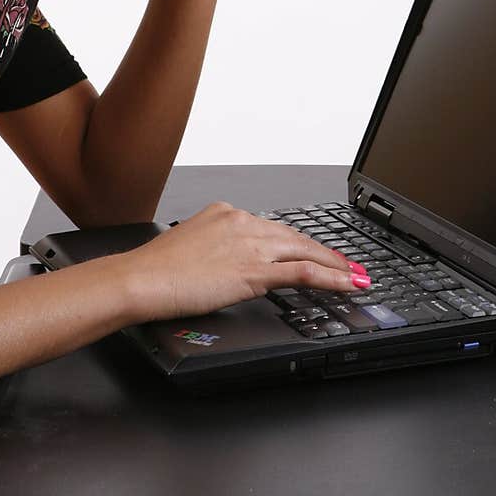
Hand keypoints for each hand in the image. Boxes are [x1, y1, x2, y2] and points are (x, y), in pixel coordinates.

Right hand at [119, 201, 370, 321]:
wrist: (140, 279)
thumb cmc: (155, 271)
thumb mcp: (191, 248)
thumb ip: (216, 250)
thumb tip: (227, 265)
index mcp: (225, 213)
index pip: (273, 228)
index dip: (299, 243)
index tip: (315, 251)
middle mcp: (241, 221)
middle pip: (295, 237)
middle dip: (326, 253)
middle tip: (349, 264)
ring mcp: (249, 244)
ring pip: (304, 251)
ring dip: (335, 265)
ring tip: (355, 276)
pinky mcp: (253, 269)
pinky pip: (301, 272)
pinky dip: (329, 277)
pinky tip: (345, 283)